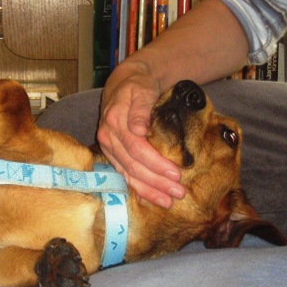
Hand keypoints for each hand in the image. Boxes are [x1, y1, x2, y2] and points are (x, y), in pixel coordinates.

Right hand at [97, 69, 184, 207]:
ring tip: (168, 202)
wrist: (123, 84)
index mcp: (114, 121)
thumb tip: (139, 129)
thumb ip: (141, 109)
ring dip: (148, 190)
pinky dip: (139, 188)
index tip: (176, 174)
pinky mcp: (112, 155)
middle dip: (156, 182)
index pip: (136, 148)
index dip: (156, 163)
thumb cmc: (137, 86)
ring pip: (128, 174)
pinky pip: (125, 174)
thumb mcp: (142, 89)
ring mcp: (108, 148)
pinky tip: (153, 197)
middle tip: (179, 193)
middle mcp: (108, 137)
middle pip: (132, 165)